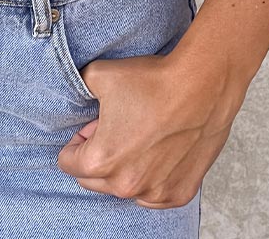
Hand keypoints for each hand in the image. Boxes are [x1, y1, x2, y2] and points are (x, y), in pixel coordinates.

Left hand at [56, 49, 246, 206]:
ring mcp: (155, 193)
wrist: (201, 85)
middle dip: (98, 156)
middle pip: (93, 180)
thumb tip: (77, 97)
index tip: (93, 125)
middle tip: (116, 127)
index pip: (68, 162)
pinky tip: (159, 152)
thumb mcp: (98, 74)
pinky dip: (152, 178)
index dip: (77, 139)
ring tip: (139, 137)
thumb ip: (77, 88)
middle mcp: (126, 185)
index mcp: (100, 160)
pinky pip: (153, 194)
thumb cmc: (151, 81)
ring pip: (124, 189)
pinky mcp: (179, 194)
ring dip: (124, 169)